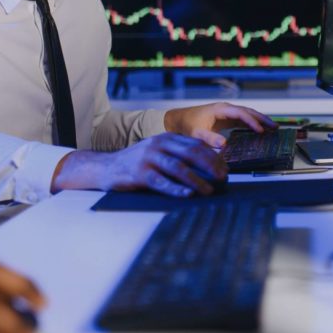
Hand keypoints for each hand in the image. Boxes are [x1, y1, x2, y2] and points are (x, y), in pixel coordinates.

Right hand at [53, 133, 226, 196]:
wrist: (107, 167)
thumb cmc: (139, 162)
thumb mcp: (160, 151)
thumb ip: (180, 154)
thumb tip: (210, 165)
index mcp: (167, 138)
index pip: (196, 145)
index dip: (214, 157)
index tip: (225, 170)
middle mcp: (159, 145)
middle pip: (190, 154)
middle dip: (210, 166)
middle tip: (223, 178)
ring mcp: (148, 158)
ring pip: (178, 168)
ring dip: (197, 180)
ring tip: (209, 190)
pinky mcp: (139, 174)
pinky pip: (161, 182)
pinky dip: (176, 189)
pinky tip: (187, 195)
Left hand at [164, 102, 276, 147]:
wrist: (177, 121)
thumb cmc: (186, 125)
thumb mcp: (196, 133)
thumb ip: (208, 138)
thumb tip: (224, 144)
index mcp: (220, 109)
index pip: (240, 113)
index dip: (251, 122)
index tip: (260, 131)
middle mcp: (225, 109)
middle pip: (248, 112)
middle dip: (262, 119)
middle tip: (275, 127)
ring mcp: (226, 113)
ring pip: (247, 115)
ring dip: (260, 121)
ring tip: (273, 128)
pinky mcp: (225, 120)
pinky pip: (243, 121)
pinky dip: (253, 125)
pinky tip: (260, 131)